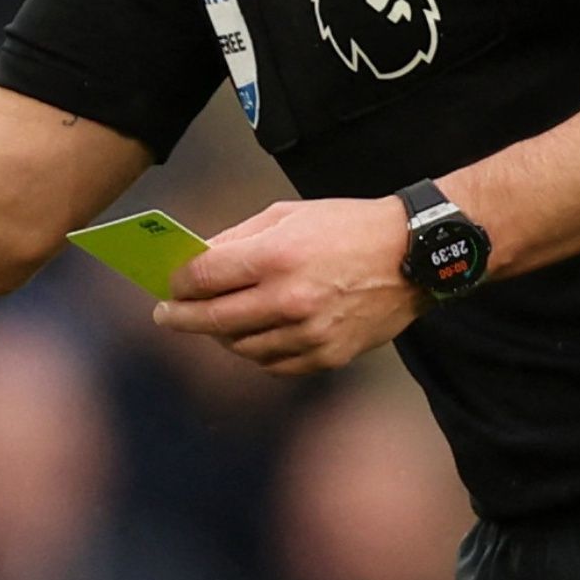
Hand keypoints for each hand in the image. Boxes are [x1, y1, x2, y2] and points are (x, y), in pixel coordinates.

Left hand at [151, 198, 423, 375]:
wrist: (413, 255)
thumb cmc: (346, 226)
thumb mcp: (287, 216)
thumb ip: (237, 240)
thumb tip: (197, 261)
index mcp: (276, 257)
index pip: (204, 279)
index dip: (177, 284)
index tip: (166, 286)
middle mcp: (290, 299)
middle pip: (213, 319)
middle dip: (181, 317)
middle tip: (166, 316)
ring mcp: (310, 333)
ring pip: (242, 347)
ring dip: (219, 336)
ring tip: (212, 323)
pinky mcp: (329, 355)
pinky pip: (275, 363)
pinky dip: (256, 352)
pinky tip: (249, 338)